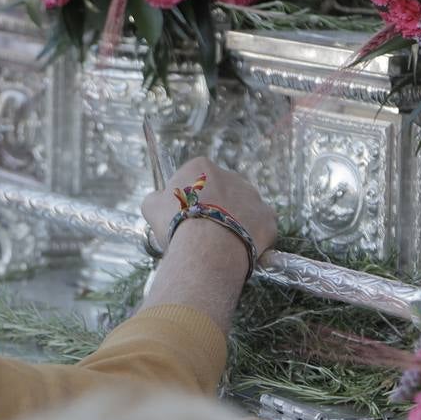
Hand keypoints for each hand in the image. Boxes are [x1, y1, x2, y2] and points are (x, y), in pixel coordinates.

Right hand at [141, 157, 277, 259]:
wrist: (208, 247)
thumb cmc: (177, 224)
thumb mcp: (151, 207)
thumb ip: (156, 199)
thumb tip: (158, 199)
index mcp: (202, 167)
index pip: (194, 180)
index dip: (189, 201)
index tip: (184, 218)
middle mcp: (232, 176)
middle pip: (222, 193)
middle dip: (215, 209)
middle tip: (204, 233)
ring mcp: (253, 196)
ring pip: (243, 210)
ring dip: (235, 223)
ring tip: (222, 245)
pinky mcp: (268, 218)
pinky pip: (261, 229)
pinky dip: (252, 239)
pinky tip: (239, 251)